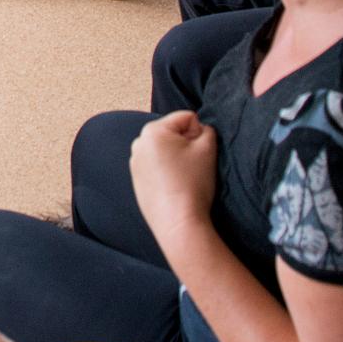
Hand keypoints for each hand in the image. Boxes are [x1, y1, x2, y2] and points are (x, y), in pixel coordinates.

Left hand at [130, 109, 219, 242]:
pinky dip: (167, 171)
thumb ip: (207, 129)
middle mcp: (138, 143)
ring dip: (176, 158)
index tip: (200, 155)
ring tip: (183, 178)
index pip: (186, 118)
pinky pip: (156, 166)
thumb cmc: (193, 183)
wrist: (178, 223)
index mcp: (152, 130)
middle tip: (192, 167)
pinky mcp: (136, 180)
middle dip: (185, 144)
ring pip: (165, 150)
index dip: (200, 133)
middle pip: (173, 133)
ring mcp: (134, 162)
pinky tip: (174, 187)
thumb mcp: (208, 149)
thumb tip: (199, 129)